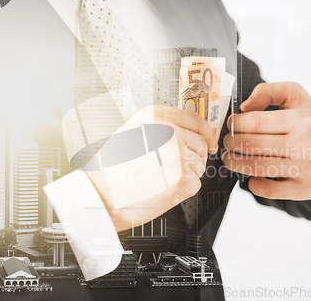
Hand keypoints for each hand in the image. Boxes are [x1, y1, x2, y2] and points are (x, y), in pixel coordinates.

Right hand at [85, 105, 217, 231]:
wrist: (99, 194)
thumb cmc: (111, 169)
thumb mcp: (133, 133)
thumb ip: (161, 129)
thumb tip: (188, 134)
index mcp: (156, 116)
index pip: (195, 120)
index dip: (207, 134)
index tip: (210, 143)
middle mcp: (168, 132)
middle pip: (200, 145)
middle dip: (193, 158)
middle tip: (173, 169)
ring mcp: (177, 155)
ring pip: (199, 166)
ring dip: (186, 175)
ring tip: (160, 179)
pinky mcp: (181, 179)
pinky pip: (195, 184)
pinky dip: (182, 190)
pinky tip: (162, 189)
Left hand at [223, 82, 310, 199]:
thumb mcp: (298, 97)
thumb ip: (269, 92)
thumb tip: (243, 107)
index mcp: (301, 119)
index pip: (255, 122)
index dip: (235, 124)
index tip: (231, 124)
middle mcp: (304, 144)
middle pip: (251, 145)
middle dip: (230, 144)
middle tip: (227, 142)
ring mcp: (304, 168)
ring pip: (256, 168)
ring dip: (234, 163)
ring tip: (230, 158)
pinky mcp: (303, 189)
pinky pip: (268, 190)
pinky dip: (253, 184)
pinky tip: (251, 175)